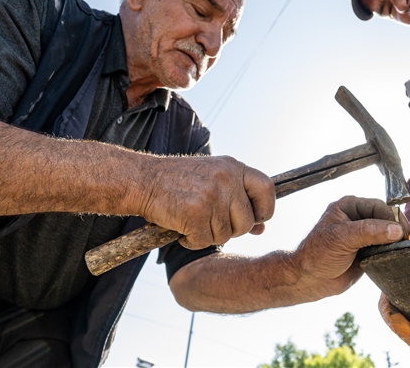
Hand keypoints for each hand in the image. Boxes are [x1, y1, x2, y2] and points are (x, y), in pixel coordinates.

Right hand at [138, 155, 275, 249]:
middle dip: (231, 230)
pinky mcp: (196, 213)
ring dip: (208, 235)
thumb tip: (261, 228)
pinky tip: (182, 228)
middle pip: (246, 221)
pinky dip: (192, 241)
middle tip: (210, 222)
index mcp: (233, 167)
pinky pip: (205, 241)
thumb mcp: (213, 180)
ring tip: (192, 220)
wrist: (142, 180)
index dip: (265, 209)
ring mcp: (212, 196)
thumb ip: (239, 200)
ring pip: (225, 235)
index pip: (267, 189)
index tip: (255, 219)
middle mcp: (226, 179)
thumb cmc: (178, 182)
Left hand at [293, 196, 409, 296]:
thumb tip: (395, 230)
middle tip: (404, 242)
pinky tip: (393, 257)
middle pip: (387, 219)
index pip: (379, 206)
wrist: (310, 280)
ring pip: (388, 235)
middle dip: (396, 229)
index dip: (392, 218)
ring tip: (399, 250)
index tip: (401, 231)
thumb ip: (369, 231)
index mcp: (350, 207)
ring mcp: (364, 236)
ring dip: (395, 242)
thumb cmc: (317, 254)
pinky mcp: (368, 251)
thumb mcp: (342, 238)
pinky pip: (386, 249)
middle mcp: (358, 219)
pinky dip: (391, 253)